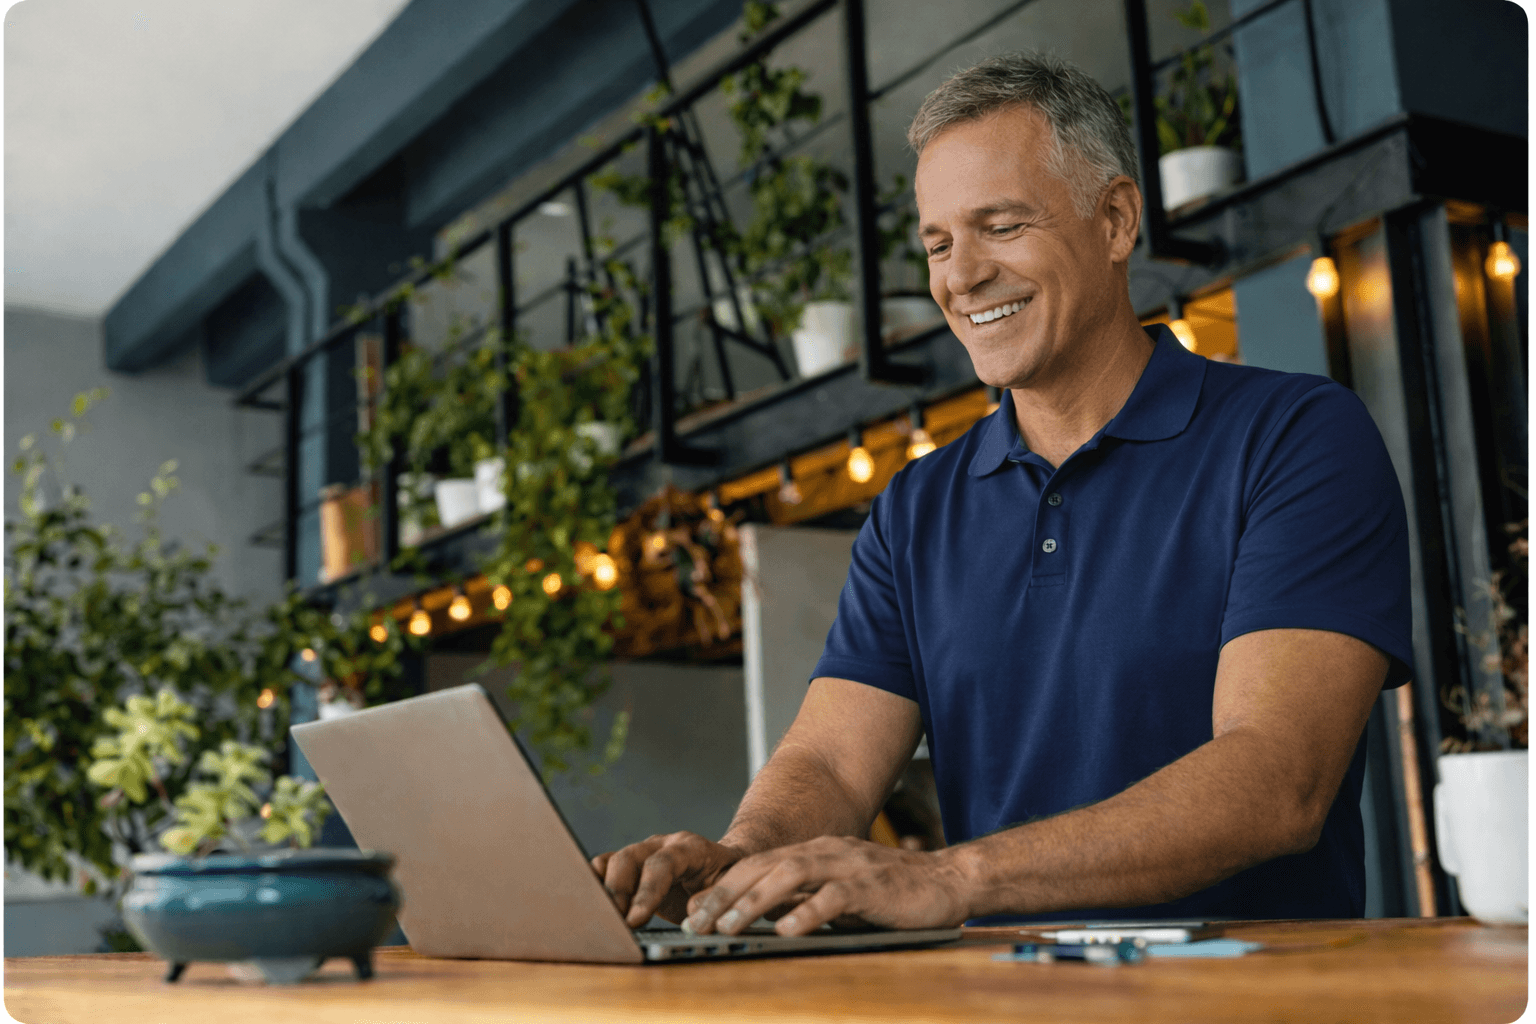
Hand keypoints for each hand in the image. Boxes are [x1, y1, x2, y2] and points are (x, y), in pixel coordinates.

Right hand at [590, 831, 745, 926]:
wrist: (722, 867)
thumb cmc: (728, 880)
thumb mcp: (733, 889)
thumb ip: (716, 899)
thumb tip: (693, 916)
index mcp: (689, 847)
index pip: (663, 863)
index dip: (648, 891)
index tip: (635, 919)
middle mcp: (661, 845)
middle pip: (629, 858)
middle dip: (617, 892)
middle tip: (613, 923)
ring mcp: (642, 853)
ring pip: (611, 863)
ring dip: (602, 891)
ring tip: (601, 919)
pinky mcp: (629, 867)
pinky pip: (603, 868)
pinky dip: (594, 886)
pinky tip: (594, 908)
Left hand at [681, 835, 970, 936]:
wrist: (946, 880)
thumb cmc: (890, 893)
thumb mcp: (837, 893)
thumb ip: (802, 898)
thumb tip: (757, 918)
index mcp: (814, 853)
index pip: (756, 866)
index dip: (722, 888)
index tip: (691, 912)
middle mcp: (825, 852)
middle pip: (763, 867)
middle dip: (725, 894)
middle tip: (695, 921)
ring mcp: (848, 867)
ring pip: (790, 875)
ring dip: (754, 901)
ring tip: (729, 925)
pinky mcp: (871, 887)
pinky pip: (833, 897)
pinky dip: (806, 912)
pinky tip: (786, 930)